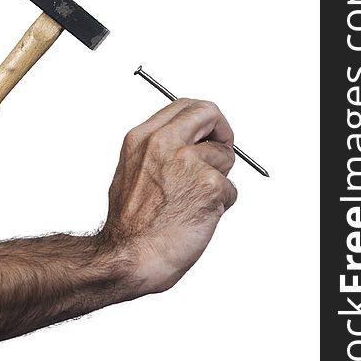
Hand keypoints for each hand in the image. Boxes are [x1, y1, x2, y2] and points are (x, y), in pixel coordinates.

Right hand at [102, 99, 237, 294]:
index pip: (183, 105)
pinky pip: (230, 189)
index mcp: (142, 138)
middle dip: (221, 133)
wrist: (129, 255)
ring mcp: (188, 162)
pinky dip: (221, 205)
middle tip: (221, 151)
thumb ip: (157, 151)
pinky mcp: (209, 185)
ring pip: (224, 157)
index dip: (203, 119)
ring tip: (194, 200)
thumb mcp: (131, 171)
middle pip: (209, 112)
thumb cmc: (130, 225)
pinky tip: (197, 216)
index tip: (208, 132)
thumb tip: (188, 145)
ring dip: (218, 179)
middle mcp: (163, 143)